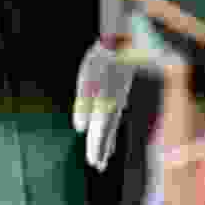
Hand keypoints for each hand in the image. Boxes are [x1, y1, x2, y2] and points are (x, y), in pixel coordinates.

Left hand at [72, 40, 139, 168]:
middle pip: (107, 131)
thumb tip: (80, 128)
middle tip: (99, 166)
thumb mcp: (88, 77)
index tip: (94, 163)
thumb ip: (84, 103)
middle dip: (102, 148)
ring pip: (112, 124)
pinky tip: (112, 133)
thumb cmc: (102, 57)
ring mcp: (119, 98)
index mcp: (107, 102)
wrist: (124, 38)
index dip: (97, 146)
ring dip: (107, 141)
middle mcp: (115, 104)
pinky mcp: (119, 92)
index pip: (101, 131)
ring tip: (105, 158)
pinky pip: (115, 116)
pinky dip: (112, 127)